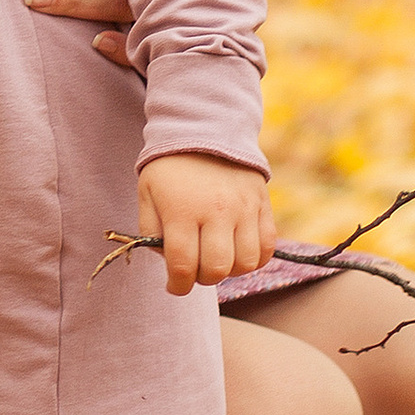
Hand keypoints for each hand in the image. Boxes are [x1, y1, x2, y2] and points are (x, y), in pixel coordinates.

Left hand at [139, 152, 275, 296]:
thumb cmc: (170, 168)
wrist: (206, 129)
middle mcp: (216, 210)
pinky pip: (267, 247)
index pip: (183, 265)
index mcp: (181, 209)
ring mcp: (244, 208)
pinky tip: (237, 250)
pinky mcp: (263, 204)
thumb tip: (169, 265)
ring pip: (246, 263)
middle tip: (195, 268)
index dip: (177, 285)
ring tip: (216, 257)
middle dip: (202, 278)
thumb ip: (151, 233)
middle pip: (217, 269)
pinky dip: (254, 258)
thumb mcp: (147, 195)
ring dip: (229, 270)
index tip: (174, 285)